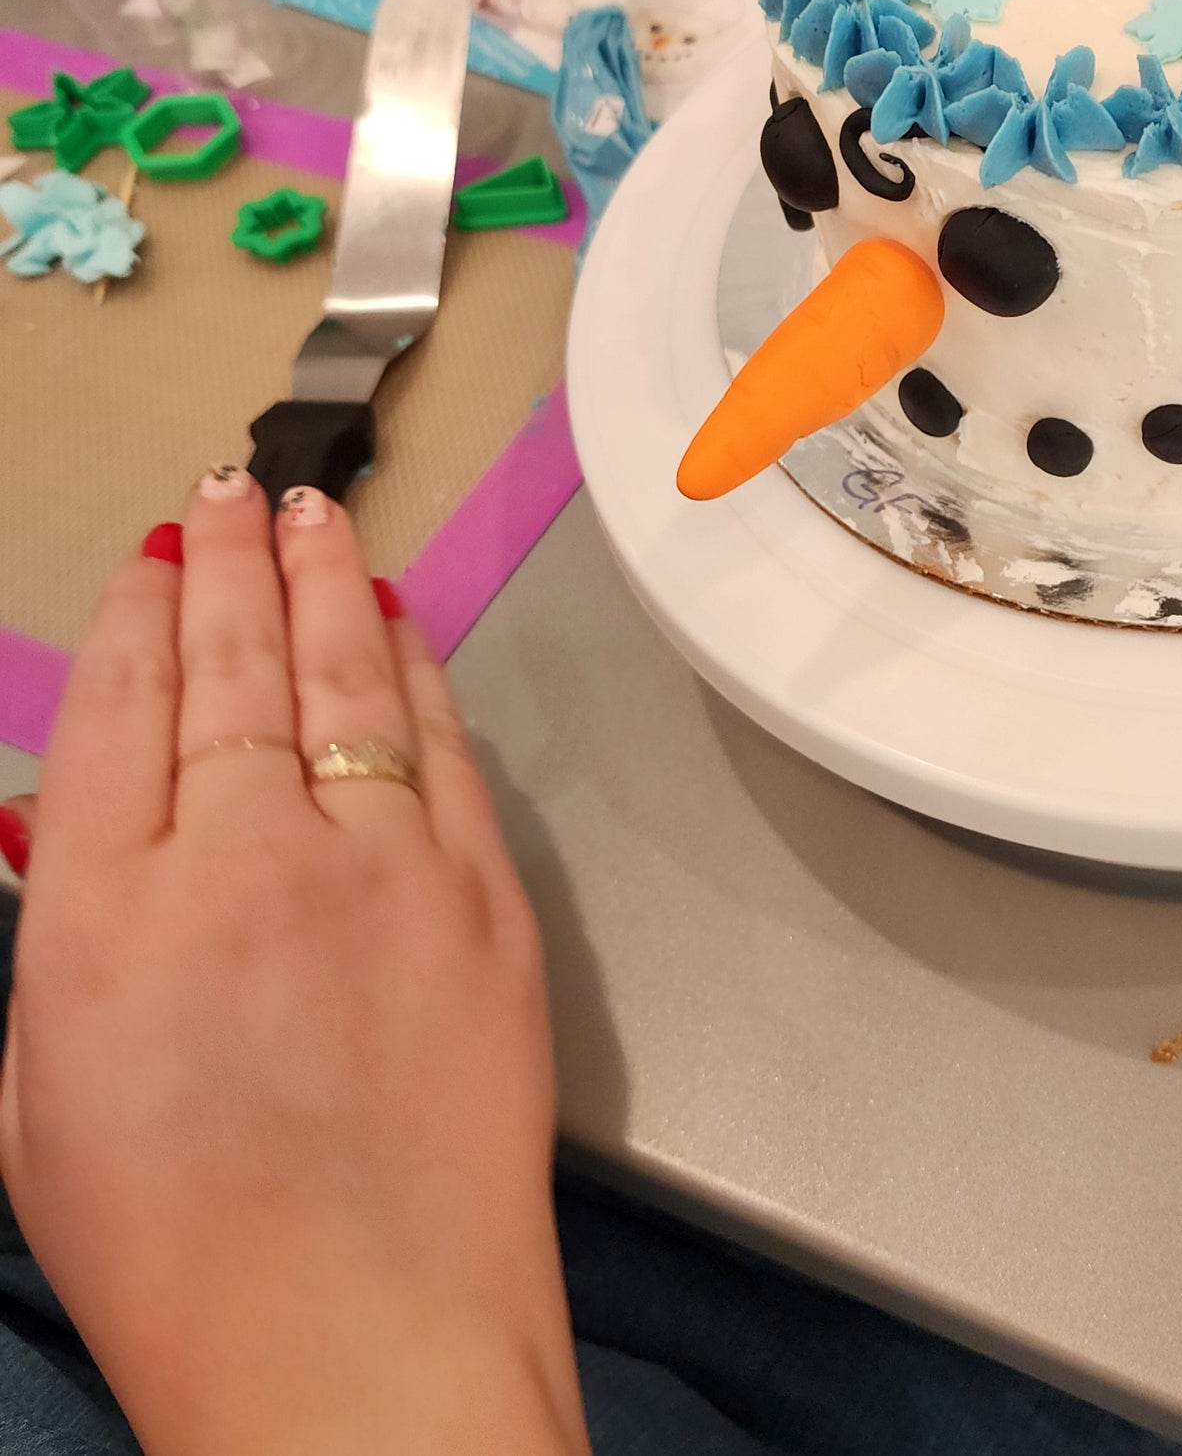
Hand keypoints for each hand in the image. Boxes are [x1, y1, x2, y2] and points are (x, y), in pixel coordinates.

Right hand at [0, 471, 588, 1455]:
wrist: (359, 1339)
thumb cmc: (180, 1253)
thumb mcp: (44, 1093)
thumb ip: (69, 930)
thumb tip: (84, 817)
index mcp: (107, 912)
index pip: (122, 707)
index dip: (142, 615)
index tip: (153, 559)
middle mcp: (244, 860)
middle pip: (237, 665)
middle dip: (234, 564)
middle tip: (238, 493)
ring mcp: (380, 868)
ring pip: (348, 680)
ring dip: (326, 584)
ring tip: (315, 517)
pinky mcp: (485, 898)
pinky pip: (447, 749)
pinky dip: (420, 673)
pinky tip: (400, 625)